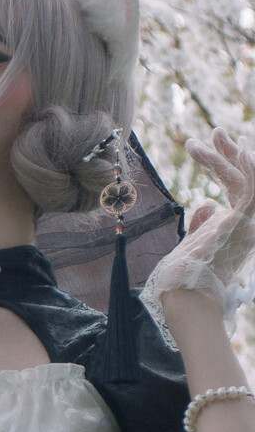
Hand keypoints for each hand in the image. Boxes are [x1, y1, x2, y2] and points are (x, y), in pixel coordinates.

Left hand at [141, 129, 254, 326]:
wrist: (186, 297)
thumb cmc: (183, 279)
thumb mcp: (193, 243)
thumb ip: (202, 223)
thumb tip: (207, 202)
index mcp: (235, 230)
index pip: (235, 192)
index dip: (222, 167)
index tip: (205, 149)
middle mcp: (246, 226)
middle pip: (243, 181)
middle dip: (227, 154)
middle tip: (212, 134)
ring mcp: (247, 224)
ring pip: (246, 180)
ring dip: (226, 157)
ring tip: (204, 140)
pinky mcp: (243, 222)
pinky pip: (250, 187)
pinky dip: (244, 167)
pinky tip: (232, 150)